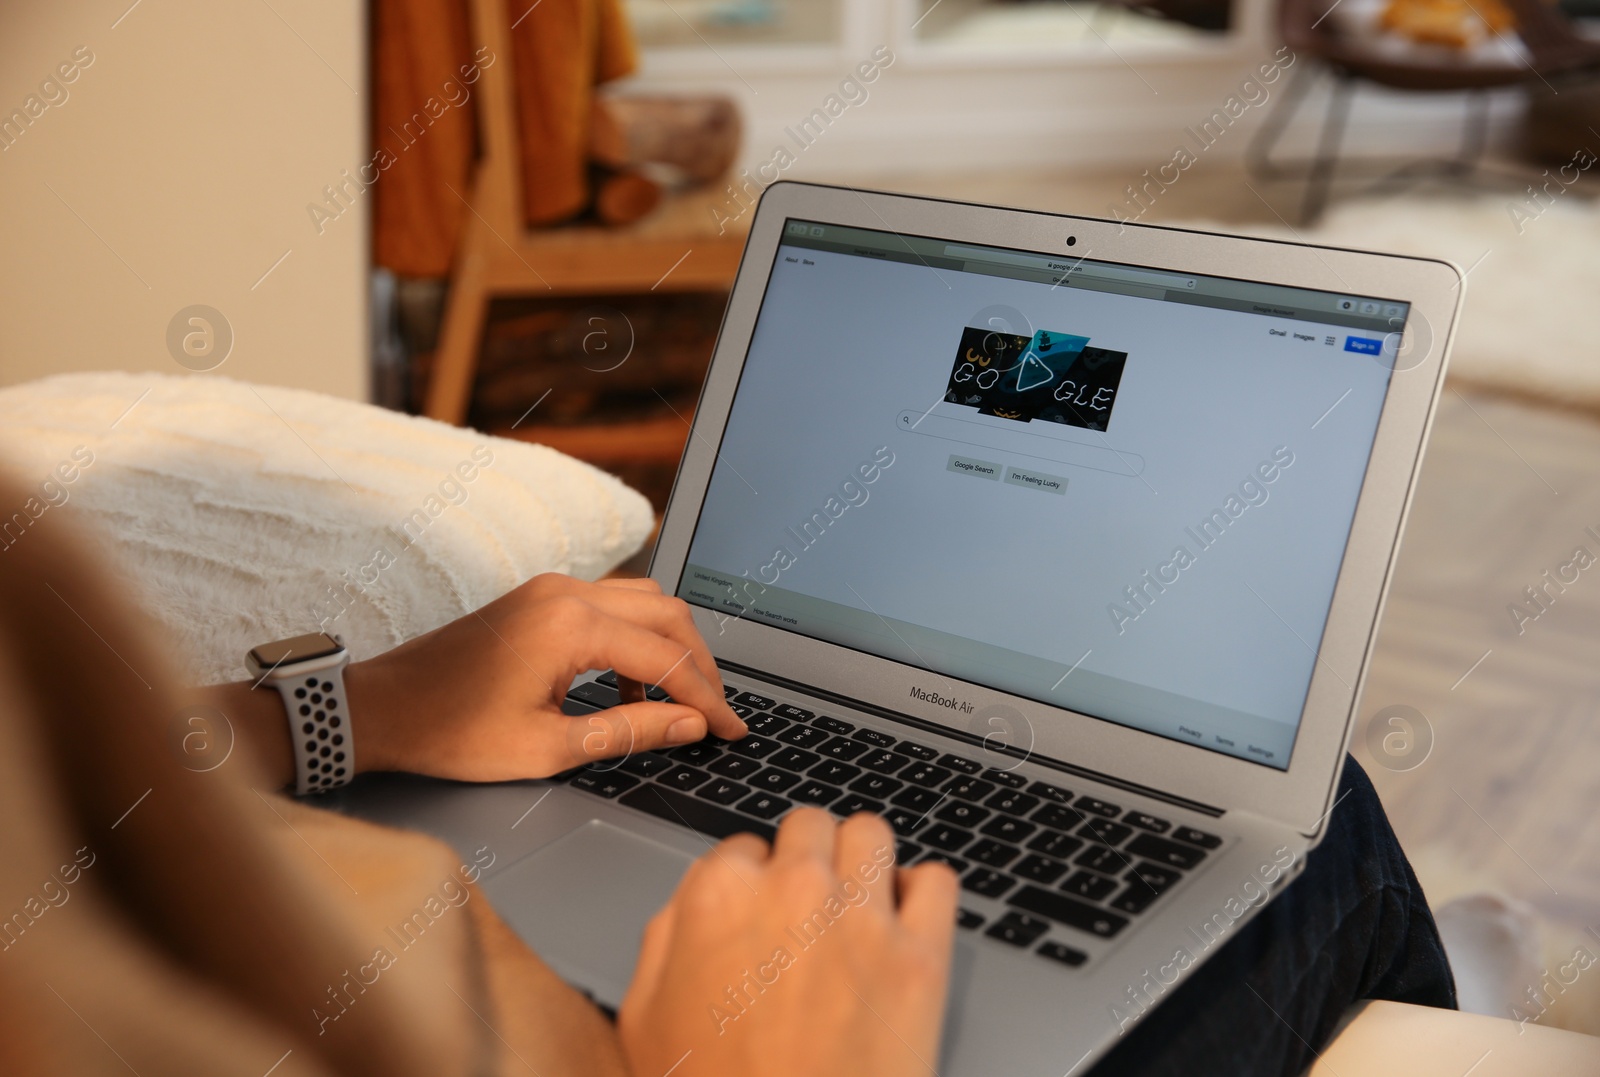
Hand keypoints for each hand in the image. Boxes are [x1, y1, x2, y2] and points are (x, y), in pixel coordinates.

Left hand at [347, 574, 747, 780]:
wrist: (383, 707)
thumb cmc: (452, 731)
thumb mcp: (547, 748)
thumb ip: (629, 731)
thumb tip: (689, 726)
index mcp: (569, 625)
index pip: (667, 658)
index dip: (708, 699)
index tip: (731, 731)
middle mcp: (566, 592)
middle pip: (669, 614)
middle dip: (701, 666)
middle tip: (717, 714)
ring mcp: (553, 588)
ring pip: (646, 601)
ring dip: (672, 647)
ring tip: (682, 701)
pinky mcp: (541, 596)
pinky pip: (613, 604)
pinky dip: (638, 639)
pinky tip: (630, 688)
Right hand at [618, 809, 957, 1076]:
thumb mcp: (647, 1020)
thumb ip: (665, 941)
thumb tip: (692, 907)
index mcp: (718, 897)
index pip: (742, 845)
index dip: (751, 881)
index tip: (760, 911)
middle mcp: (793, 890)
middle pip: (810, 825)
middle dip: (807, 858)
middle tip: (807, 905)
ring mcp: (862, 919)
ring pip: (872, 834)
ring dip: (863, 860)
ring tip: (858, 900)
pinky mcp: (921, 957)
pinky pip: (938, 880)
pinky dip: (923, 892)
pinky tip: (906, 920)